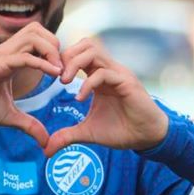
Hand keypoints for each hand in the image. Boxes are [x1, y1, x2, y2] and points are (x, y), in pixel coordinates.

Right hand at [0, 23, 62, 147]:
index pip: (38, 40)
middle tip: (63, 68)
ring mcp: (2, 55)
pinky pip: (25, 56)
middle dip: (56, 45)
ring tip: (59, 71)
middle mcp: (8, 51)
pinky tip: (53, 75)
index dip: (54, 52)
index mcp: (11, 58)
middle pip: (39, 30)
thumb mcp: (8, 116)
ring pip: (34, 36)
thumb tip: (45, 140)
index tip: (64, 72)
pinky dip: (42, 63)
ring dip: (51, 51)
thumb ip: (28, 124)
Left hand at [44, 37, 168, 156]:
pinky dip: (88, 83)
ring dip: (75, 64)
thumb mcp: (87, 133)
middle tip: (57, 77)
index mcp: (99, 76)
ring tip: (65, 82)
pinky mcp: (127, 83)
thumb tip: (46, 150)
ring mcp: (119, 74)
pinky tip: (80, 99)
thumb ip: (67, 136)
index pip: (79, 53)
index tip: (51, 78)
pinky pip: (105, 73)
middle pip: (85, 44)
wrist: (146, 137)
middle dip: (66, 56)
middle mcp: (109, 70)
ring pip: (94, 51)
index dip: (63, 61)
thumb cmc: (121, 130)